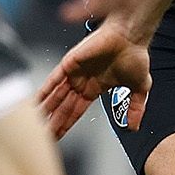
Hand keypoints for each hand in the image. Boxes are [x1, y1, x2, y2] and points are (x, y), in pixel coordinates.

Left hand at [37, 22, 150, 138]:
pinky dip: (44, 90)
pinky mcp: (69, 63)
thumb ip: (135, 108)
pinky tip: (36, 102)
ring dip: (46, 109)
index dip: (67, 124)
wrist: (131, 37)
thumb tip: (134, 127)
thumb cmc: (135, 55)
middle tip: (42, 138)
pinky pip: (53, 79)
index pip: (76, 111)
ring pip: (56, 95)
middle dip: (53, 122)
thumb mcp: (139, 88)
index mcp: (95, 87)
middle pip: (63, 107)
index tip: (58, 136)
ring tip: (35, 124)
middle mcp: (82, 81)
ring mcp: (74, 72)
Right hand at [47, 0, 136, 23]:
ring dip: (83, 11)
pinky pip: (91, 5)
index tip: (89, 1)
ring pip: (103, 8)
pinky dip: (77, 11)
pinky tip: (65, 11)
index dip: (106, 2)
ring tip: (68, 10)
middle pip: (115, 6)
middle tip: (75, 2)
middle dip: (93, 5)